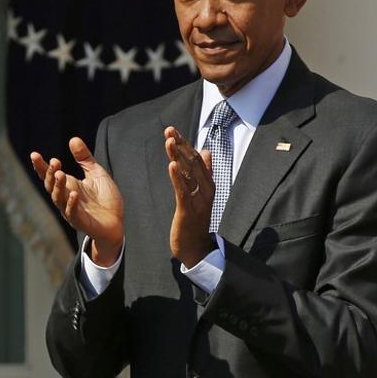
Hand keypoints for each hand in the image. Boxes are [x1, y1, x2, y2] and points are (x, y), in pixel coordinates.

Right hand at [30, 137, 123, 264]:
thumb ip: (84, 158)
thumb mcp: (96, 173)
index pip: (49, 174)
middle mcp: (65, 197)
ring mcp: (71, 210)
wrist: (116, 222)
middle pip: (50, 185)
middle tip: (54, 162)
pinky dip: (71, 203)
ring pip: (58, 198)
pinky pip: (72, 213)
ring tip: (60, 174)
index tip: (34, 155)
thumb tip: (73, 138)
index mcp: (67, 185)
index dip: (40, 166)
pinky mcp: (80, 221)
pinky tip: (74, 194)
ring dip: (58, 186)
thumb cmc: (104, 199)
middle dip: (49, 174)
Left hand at [164, 126, 214, 266]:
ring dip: (178, 156)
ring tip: (169, 141)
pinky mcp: (188, 210)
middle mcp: (205, 188)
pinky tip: (171, 165)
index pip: (195, 159)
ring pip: (188, 173)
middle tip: (169, 130)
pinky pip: (183, 191)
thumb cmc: (196, 220)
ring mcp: (198, 199)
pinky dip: (177, 178)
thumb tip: (206, 151)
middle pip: (192, 162)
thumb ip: (203, 172)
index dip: (184, 144)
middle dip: (180, 145)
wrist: (197, 248)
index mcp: (207, 183)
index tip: (172, 130)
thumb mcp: (200, 193)